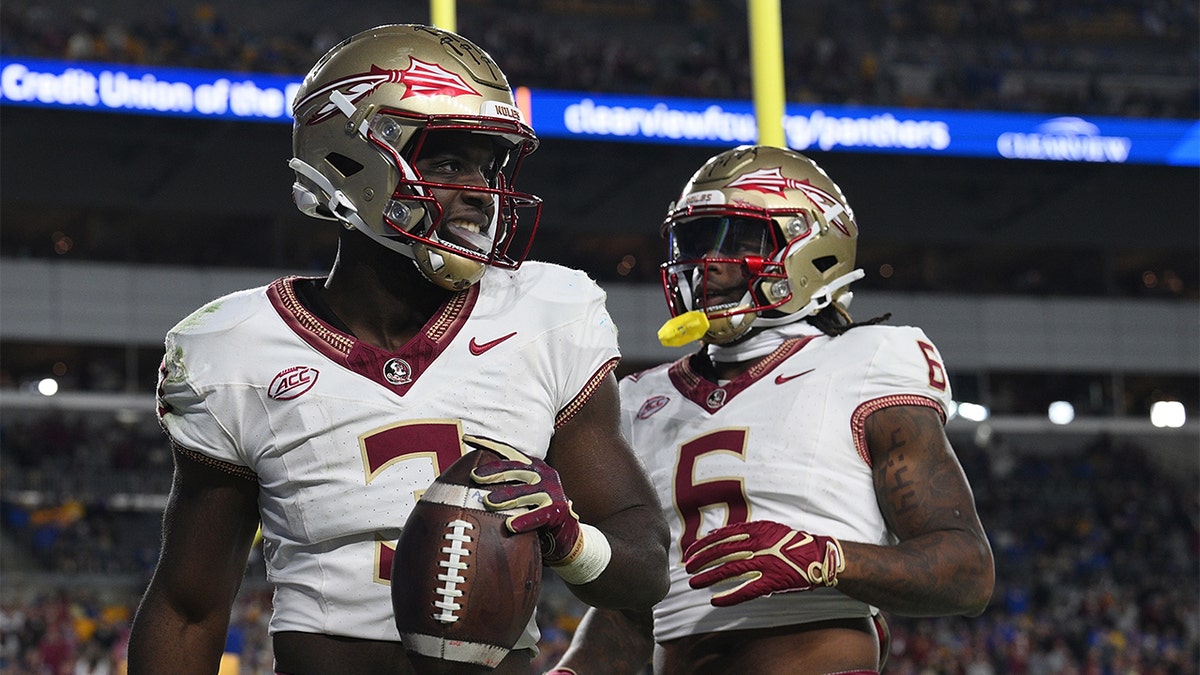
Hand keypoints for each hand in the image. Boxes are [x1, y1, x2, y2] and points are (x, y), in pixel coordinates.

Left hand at [466, 435, 582, 563]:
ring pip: (524, 493)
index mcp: (533, 466)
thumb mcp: (523, 492)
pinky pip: (538, 515)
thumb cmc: (537, 510)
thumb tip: (469, 483)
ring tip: (488, 502)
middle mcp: (543, 474)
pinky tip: (510, 525)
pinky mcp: (557, 510)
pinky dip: (524, 520)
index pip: (508, 451)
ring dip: (505, 497)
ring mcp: (551, 491)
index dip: (488, 444)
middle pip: (514, 469)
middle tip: (475, 476)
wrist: (565, 532)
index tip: (467, 438)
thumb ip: (505, 485)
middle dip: (493, 471)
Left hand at [683, 520, 843, 606]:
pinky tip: (715, 601)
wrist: (818, 556)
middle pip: (721, 552)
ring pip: (730, 570)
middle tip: (687, 568)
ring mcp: (765, 563)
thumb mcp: (767, 528)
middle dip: (701, 561)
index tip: (689, 552)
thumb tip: (716, 534)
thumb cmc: (790, 542)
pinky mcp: (772, 582)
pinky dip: (729, 596)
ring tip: (694, 583)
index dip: (702, 545)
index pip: (721, 536)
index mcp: (755, 530)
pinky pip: (746, 590)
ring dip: (709, 577)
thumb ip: (743, 530)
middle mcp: (758, 544)